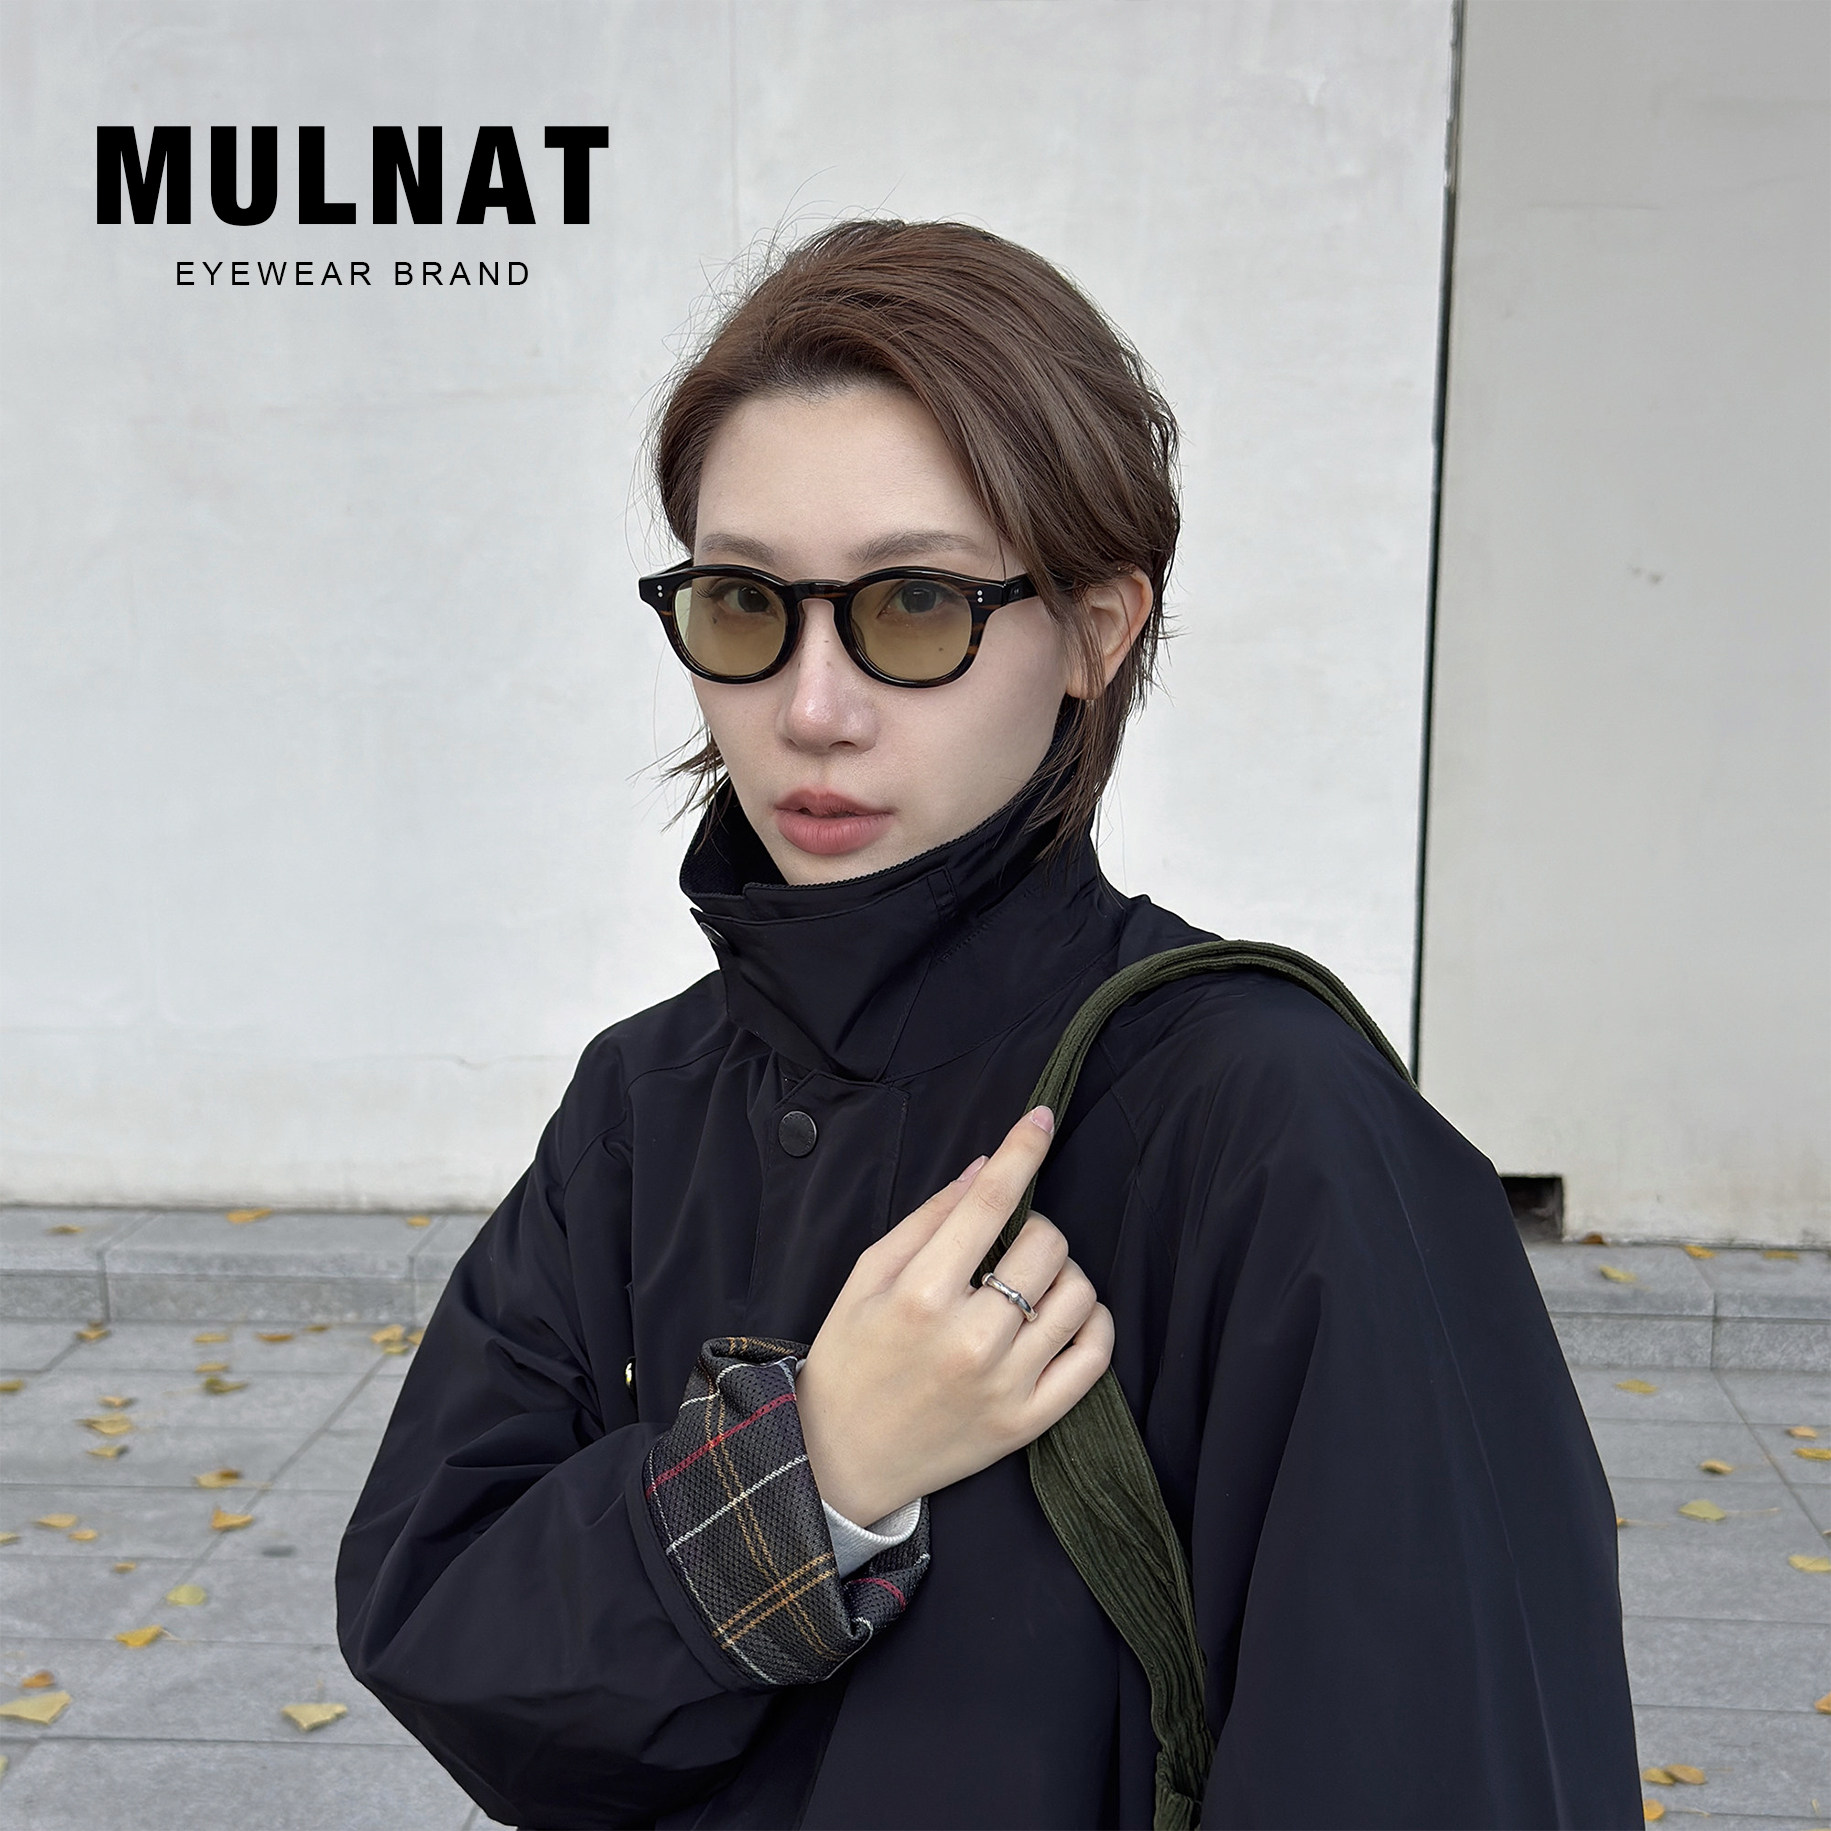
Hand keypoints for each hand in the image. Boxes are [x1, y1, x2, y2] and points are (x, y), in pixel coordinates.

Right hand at [795, 1104, 1114, 1524]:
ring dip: (1063, 1272)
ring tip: (1030, 1282)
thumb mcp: (866, 1277)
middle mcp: (969, 1339)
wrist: (840, 1459)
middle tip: (1008, 1244)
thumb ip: (927, 1219)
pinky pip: (1094, 1358)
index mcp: (921, 1295)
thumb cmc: (850, 1357)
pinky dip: (1093, 1322)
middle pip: (1045, 1246)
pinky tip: (1065, 1314)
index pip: (989, 1204)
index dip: (1022, 1150)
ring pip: (1078, 1295)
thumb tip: (985, 1168)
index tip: (1041, 1118)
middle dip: (1034, 1227)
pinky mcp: (1027, 1423)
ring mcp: (1004, 1385)